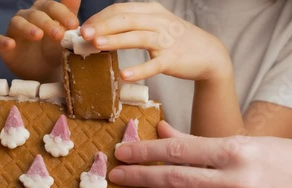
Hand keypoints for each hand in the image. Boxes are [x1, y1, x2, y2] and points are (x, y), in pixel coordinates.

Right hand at [0, 0, 80, 81]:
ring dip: (27, 28)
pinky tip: (10, 44)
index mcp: (43, 11)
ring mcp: (14, 31)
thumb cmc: (54, 49)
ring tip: (37, 35)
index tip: (74, 25)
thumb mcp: (66, 35)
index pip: (52, 7)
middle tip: (59, 35)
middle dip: (48, 23)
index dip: (62, 14)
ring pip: (17, 23)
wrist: (43, 72)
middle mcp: (27, 17)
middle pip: (36, 14)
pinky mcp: (4, 47)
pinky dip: (3, 41)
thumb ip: (70, 16)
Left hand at [81, 2, 231, 81]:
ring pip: (138, 37)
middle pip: (126, 19)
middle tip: (84, 34)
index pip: (120, 9)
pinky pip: (154, 65)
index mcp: (151, 11)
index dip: (100, 17)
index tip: (83, 27)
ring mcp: (166, 40)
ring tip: (97, 45)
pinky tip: (124, 75)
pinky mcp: (173, 59)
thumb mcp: (154, 24)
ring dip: (116, 40)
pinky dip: (139, 70)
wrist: (208, 54)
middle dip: (103, 25)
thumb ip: (131, 24)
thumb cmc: (174, 40)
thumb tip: (100, 30)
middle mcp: (158, 21)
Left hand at [108, 121, 291, 187]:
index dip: (146, 151)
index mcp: (235, 152)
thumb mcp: (242, 141)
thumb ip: (197, 140)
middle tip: (115, 175)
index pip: (179, 150)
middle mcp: (234, 181)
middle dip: (139, 177)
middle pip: (175, 179)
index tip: (123, 152)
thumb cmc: (280, 159)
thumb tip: (161, 130)